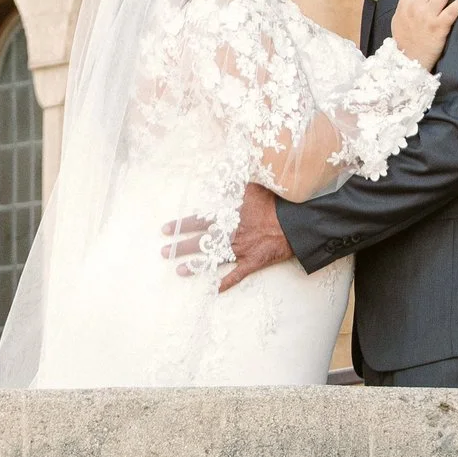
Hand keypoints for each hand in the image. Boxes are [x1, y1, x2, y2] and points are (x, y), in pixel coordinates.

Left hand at [161, 181, 292, 291]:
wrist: (294, 223)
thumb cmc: (274, 203)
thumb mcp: (253, 187)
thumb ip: (236, 181)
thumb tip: (227, 166)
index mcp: (227, 216)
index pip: (198, 221)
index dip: (180, 226)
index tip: (165, 229)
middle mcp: (230, 235)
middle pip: (200, 242)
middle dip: (180, 248)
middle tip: (164, 253)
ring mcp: (241, 250)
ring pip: (213, 259)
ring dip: (196, 266)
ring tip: (178, 271)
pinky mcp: (253, 262)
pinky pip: (237, 275)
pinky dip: (226, 283)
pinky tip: (213, 290)